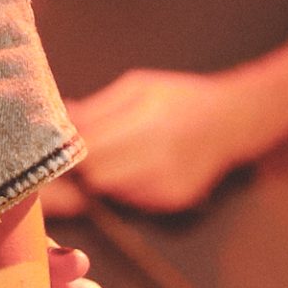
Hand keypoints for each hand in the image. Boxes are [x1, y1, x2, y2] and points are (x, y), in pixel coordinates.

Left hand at [68, 66, 261, 214]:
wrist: (231, 122)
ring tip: (106, 154)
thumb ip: (97, 107)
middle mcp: (162, 158)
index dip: (68, 146)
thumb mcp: (137, 87)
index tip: (56, 140)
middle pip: (96, 175)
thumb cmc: (179, 97)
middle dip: (79, 164)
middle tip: (73, 151)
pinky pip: (129, 199)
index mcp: (150, 121)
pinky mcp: (174, 201)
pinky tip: (131, 166)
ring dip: (98, 175)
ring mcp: (169, 184)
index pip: (92, 146)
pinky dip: (120, 185)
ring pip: (109, 190)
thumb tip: (61, 119)